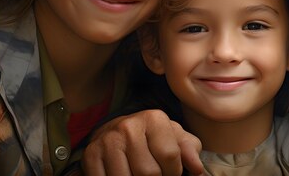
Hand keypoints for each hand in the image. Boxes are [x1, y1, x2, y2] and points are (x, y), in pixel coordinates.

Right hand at [81, 109, 202, 175]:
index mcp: (153, 118)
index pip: (170, 157)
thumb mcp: (175, 138)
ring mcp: (107, 140)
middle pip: (148, 172)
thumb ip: (189, 150)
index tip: (171, 173)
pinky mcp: (91, 155)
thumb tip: (197, 169)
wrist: (118, 131)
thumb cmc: (153, 138)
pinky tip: (126, 175)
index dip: (174, 173)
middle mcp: (128, 126)